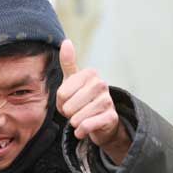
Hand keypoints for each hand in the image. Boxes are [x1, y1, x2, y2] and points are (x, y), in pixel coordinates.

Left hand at [56, 39, 130, 163]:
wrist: (101, 121)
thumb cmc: (82, 98)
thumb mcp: (72, 80)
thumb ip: (68, 62)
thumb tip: (66, 41)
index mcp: (90, 73)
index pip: (62, 93)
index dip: (61, 101)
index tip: (68, 100)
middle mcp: (101, 84)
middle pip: (69, 106)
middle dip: (67, 113)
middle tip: (75, 111)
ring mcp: (108, 101)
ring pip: (77, 117)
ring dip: (74, 122)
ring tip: (80, 118)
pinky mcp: (111, 117)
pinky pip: (87, 126)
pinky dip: (80, 131)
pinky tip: (82, 130)